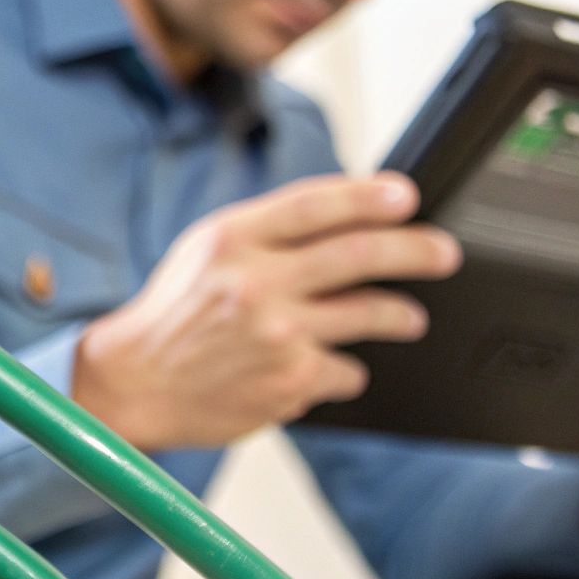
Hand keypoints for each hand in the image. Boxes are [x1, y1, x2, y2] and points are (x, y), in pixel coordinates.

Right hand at [72, 172, 460, 451]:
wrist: (135, 382)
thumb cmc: (176, 311)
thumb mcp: (208, 248)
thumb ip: (270, 229)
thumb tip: (350, 210)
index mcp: (234, 239)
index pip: (317, 204)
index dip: (370, 195)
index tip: (407, 195)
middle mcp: (256, 283)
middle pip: (360, 254)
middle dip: (416, 249)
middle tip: (444, 252)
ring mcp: (276, 335)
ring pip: (368, 314)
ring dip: (400, 314)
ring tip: (409, 317)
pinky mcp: (288, 382)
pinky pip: (344, 369)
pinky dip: (342, 368)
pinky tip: (323, 366)